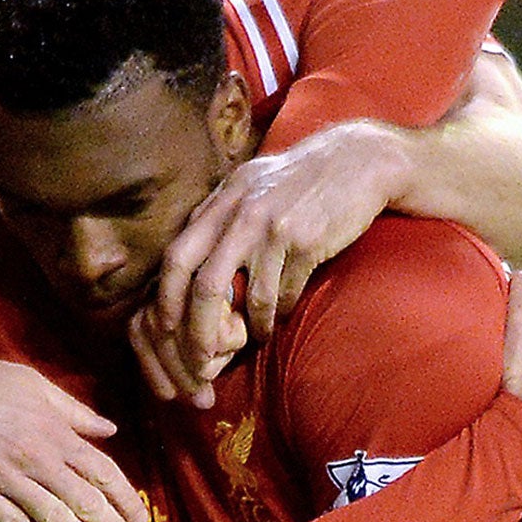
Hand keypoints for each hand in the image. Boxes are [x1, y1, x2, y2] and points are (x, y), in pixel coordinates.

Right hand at [0, 333, 148, 521]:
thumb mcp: (34, 383)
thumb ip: (73, 411)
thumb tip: (109, 429)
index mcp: (53, 430)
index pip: (101, 471)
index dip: (126, 498)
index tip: (142, 519)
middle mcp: (36, 457)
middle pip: (85, 501)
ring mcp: (5, 478)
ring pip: (54, 519)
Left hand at [142, 122, 410, 403]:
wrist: (356, 160)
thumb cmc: (296, 179)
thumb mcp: (247, 186)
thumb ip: (216, 218)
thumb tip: (184, 262)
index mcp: (220, 203)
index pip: (176, 258)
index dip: (166, 301)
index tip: (166, 330)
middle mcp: (240, 215)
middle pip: (204, 287)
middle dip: (198, 333)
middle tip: (202, 361)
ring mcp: (274, 229)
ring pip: (250, 299)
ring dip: (251, 329)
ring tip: (256, 338)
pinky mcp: (307, 243)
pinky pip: (286, 294)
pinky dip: (280, 314)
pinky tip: (282, 315)